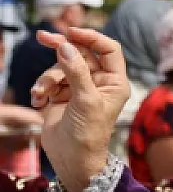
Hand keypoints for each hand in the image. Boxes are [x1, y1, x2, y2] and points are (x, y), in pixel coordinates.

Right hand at [30, 28, 130, 191]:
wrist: (71, 159)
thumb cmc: (88, 133)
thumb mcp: (85, 100)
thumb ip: (76, 71)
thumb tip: (67, 47)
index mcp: (114, 82)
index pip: (108, 49)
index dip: (92, 37)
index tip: (72, 32)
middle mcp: (98, 82)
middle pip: (80, 53)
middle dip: (61, 48)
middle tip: (43, 37)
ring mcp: (78, 88)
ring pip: (60, 68)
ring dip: (47, 78)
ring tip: (41, 93)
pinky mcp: (61, 96)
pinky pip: (48, 82)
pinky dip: (41, 89)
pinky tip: (38, 102)